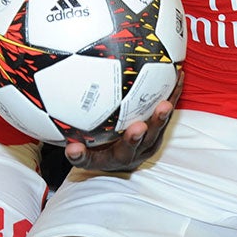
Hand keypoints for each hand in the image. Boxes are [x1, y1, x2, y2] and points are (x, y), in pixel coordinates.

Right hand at [64, 71, 182, 171]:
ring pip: (155, 132)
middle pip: (132, 148)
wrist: (126, 156)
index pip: (90, 159)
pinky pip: (167, 114)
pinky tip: (178, 76)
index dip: (82, 155)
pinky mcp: (160, 130)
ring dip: (160, 118)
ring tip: (166, 104)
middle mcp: (129, 153)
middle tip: (137, 127)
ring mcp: (147, 143)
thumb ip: (74, 144)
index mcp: (106, 159)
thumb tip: (58, 135)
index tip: (73, 148)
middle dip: (134, 138)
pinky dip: (173, 96)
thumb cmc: (101, 148)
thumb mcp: (85, 148)